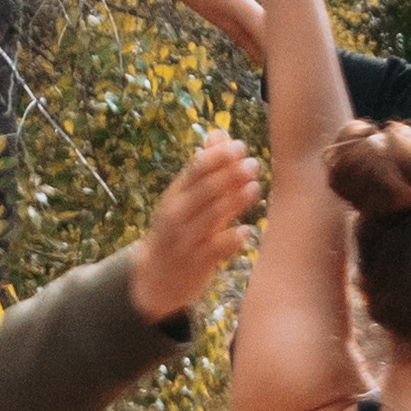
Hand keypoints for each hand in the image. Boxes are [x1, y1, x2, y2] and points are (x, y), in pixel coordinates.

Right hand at [131, 133, 258, 319]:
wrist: (155, 277)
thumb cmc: (178, 230)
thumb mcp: (185, 199)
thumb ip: (205, 169)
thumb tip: (220, 133)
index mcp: (175, 196)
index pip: (194, 171)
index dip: (217, 157)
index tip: (240, 146)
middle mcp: (177, 216)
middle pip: (204, 191)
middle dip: (228, 175)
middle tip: (253, 164)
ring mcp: (186, 240)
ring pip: (210, 218)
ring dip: (233, 202)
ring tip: (255, 188)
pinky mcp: (197, 263)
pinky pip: (214, 250)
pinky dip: (230, 240)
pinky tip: (247, 231)